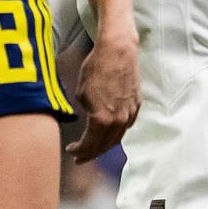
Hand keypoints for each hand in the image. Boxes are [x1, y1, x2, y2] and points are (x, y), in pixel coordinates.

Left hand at [67, 33, 139, 161]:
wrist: (118, 51)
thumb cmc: (96, 68)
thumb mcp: (81, 94)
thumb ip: (86, 114)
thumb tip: (89, 121)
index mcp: (102, 119)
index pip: (90, 145)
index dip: (79, 151)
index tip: (71, 151)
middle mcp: (119, 120)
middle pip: (105, 146)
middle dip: (91, 153)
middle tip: (81, 157)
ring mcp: (130, 113)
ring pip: (117, 137)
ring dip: (105, 145)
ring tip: (94, 147)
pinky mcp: (136, 105)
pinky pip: (126, 125)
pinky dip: (116, 132)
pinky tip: (110, 131)